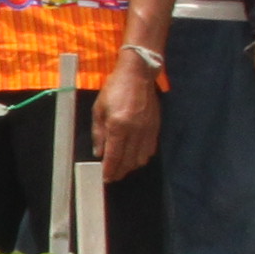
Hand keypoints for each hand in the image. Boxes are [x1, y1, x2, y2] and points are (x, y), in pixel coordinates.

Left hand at [93, 53, 165, 182]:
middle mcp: (135, 131)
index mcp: (118, 126)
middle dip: (119, 172)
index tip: (104, 178)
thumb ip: (98, 134)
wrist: (138, 75)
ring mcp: (148, 131)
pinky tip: (134, 156)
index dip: (109, 170)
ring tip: (122, 168)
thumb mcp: (99, 109)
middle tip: (112, 176)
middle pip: (128, 161)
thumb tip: (99, 154)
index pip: (114, 156)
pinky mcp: (156, 128)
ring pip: (140, 159)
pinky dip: (141, 157)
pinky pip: (150, 150)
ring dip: (130, 167)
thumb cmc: (115, 89)